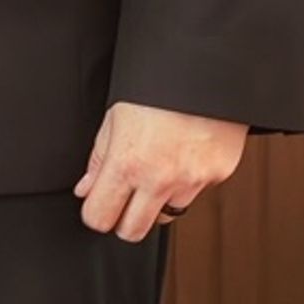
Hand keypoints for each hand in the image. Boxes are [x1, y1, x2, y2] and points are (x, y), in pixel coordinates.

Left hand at [76, 101, 247, 242]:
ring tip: (155, 170)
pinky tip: (181, 157)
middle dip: (123, 220)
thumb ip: (98, 159)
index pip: (100, 218)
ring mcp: (192, 181)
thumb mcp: (114, 119)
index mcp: (127, 164)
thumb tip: (86, 190)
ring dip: (157, 203)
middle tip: (122, 199)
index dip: (95, 214)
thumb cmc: (155, 91)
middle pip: (133, 231)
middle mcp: (161, 179)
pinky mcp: (217, 176)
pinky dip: (185, 184)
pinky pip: (194, 194)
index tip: (97, 205)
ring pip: (167, 215)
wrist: (205, 72)